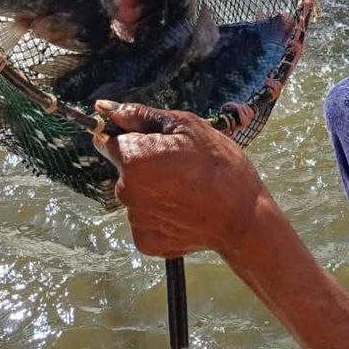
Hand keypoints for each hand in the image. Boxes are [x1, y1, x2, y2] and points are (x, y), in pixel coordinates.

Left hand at [94, 103, 273, 259]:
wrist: (243, 218)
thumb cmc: (219, 165)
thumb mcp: (186, 126)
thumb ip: (141, 116)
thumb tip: (105, 107)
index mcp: (132, 158)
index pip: (109, 139)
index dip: (130, 136)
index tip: (154, 140)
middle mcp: (125, 190)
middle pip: (124, 168)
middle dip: (144, 162)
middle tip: (181, 164)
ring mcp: (134, 219)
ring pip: (135, 193)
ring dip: (153, 188)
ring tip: (187, 188)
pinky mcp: (144, 241)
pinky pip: (145, 217)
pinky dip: (159, 213)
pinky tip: (183, 209)